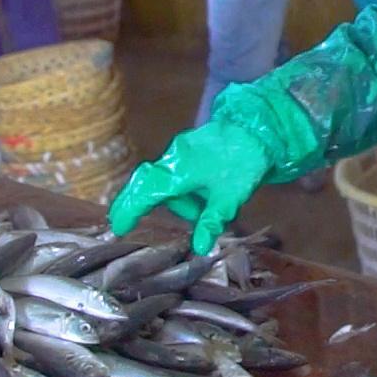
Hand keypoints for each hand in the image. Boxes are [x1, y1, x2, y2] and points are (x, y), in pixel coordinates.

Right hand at [109, 120, 272, 253]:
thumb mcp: (230, 199)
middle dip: (139, 204)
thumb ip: (211, 222)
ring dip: (178, 200)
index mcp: (179, 171)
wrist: (258, 128)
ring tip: (204, 210)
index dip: (128, 210)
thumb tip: (199, 248)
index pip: (145, 192)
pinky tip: (204, 195)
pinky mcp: (186, 146)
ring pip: (165, 181)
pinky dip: (182, 188)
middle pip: (147, 185)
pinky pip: (174, 171)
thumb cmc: (244, 163)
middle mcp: (172, 157)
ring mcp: (178, 149)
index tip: (117, 226)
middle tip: (129, 223)